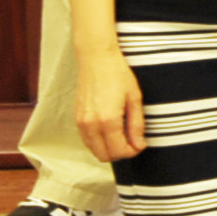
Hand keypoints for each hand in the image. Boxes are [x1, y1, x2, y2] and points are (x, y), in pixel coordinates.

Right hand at [75, 47, 145, 161]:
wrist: (96, 59)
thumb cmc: (118, 75)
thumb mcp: (134, 98)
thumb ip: (136, 125)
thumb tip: (139, 145)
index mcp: (108, 120)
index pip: (119, 151)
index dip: (132, 151)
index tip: (140, 144)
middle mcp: (91, 125)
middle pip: (104, 156)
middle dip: (120, 153)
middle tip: (132, 141)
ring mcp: (81, 123)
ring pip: (94, 150)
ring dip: (108, 149)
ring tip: (122, 135)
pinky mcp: (76, 119)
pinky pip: (86, 141)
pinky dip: (98, 142)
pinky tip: (109, 130)